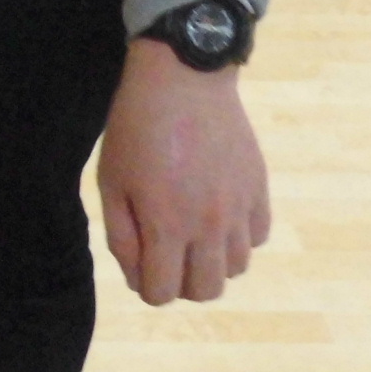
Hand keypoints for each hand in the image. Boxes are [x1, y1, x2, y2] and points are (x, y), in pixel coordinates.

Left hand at [96, 36, 270, 303]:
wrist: (184, 77)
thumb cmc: (136, 127)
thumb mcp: (112, 182)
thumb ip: (123, 238)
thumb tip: (140, 279)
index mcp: (166, 224)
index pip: (162, 294)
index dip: (147, 284)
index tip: (142, 260)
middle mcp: (209, 224)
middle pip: (206, 291)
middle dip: (182, 281)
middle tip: (168, 250)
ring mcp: (239, 207)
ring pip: (237, 269)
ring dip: (213, 260)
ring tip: (194, 230)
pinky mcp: (259, 188)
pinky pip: (258, 237)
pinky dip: (239, 236)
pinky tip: (219, 211)